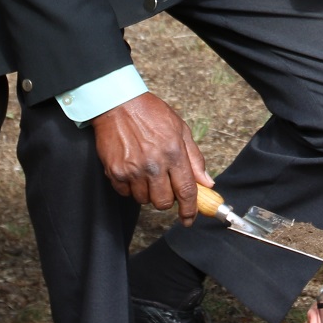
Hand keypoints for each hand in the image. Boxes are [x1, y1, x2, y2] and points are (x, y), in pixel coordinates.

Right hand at [91, 91, 208, 224]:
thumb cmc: (150, 113)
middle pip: (164, 202)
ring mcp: (133, 170)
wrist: (118, 104)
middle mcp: (153, 164)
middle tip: (165, 185)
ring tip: (147, 172)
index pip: (186, 191)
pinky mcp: (115, 172)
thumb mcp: (180, 129)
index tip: (190, 218)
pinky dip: (131, 187)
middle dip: (167, 199)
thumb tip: (207, 182)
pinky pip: (126, 194)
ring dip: (148, 192)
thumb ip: (195, 158)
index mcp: (174, 153)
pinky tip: (133, 170)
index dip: (190, 210)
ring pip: (144, 200)